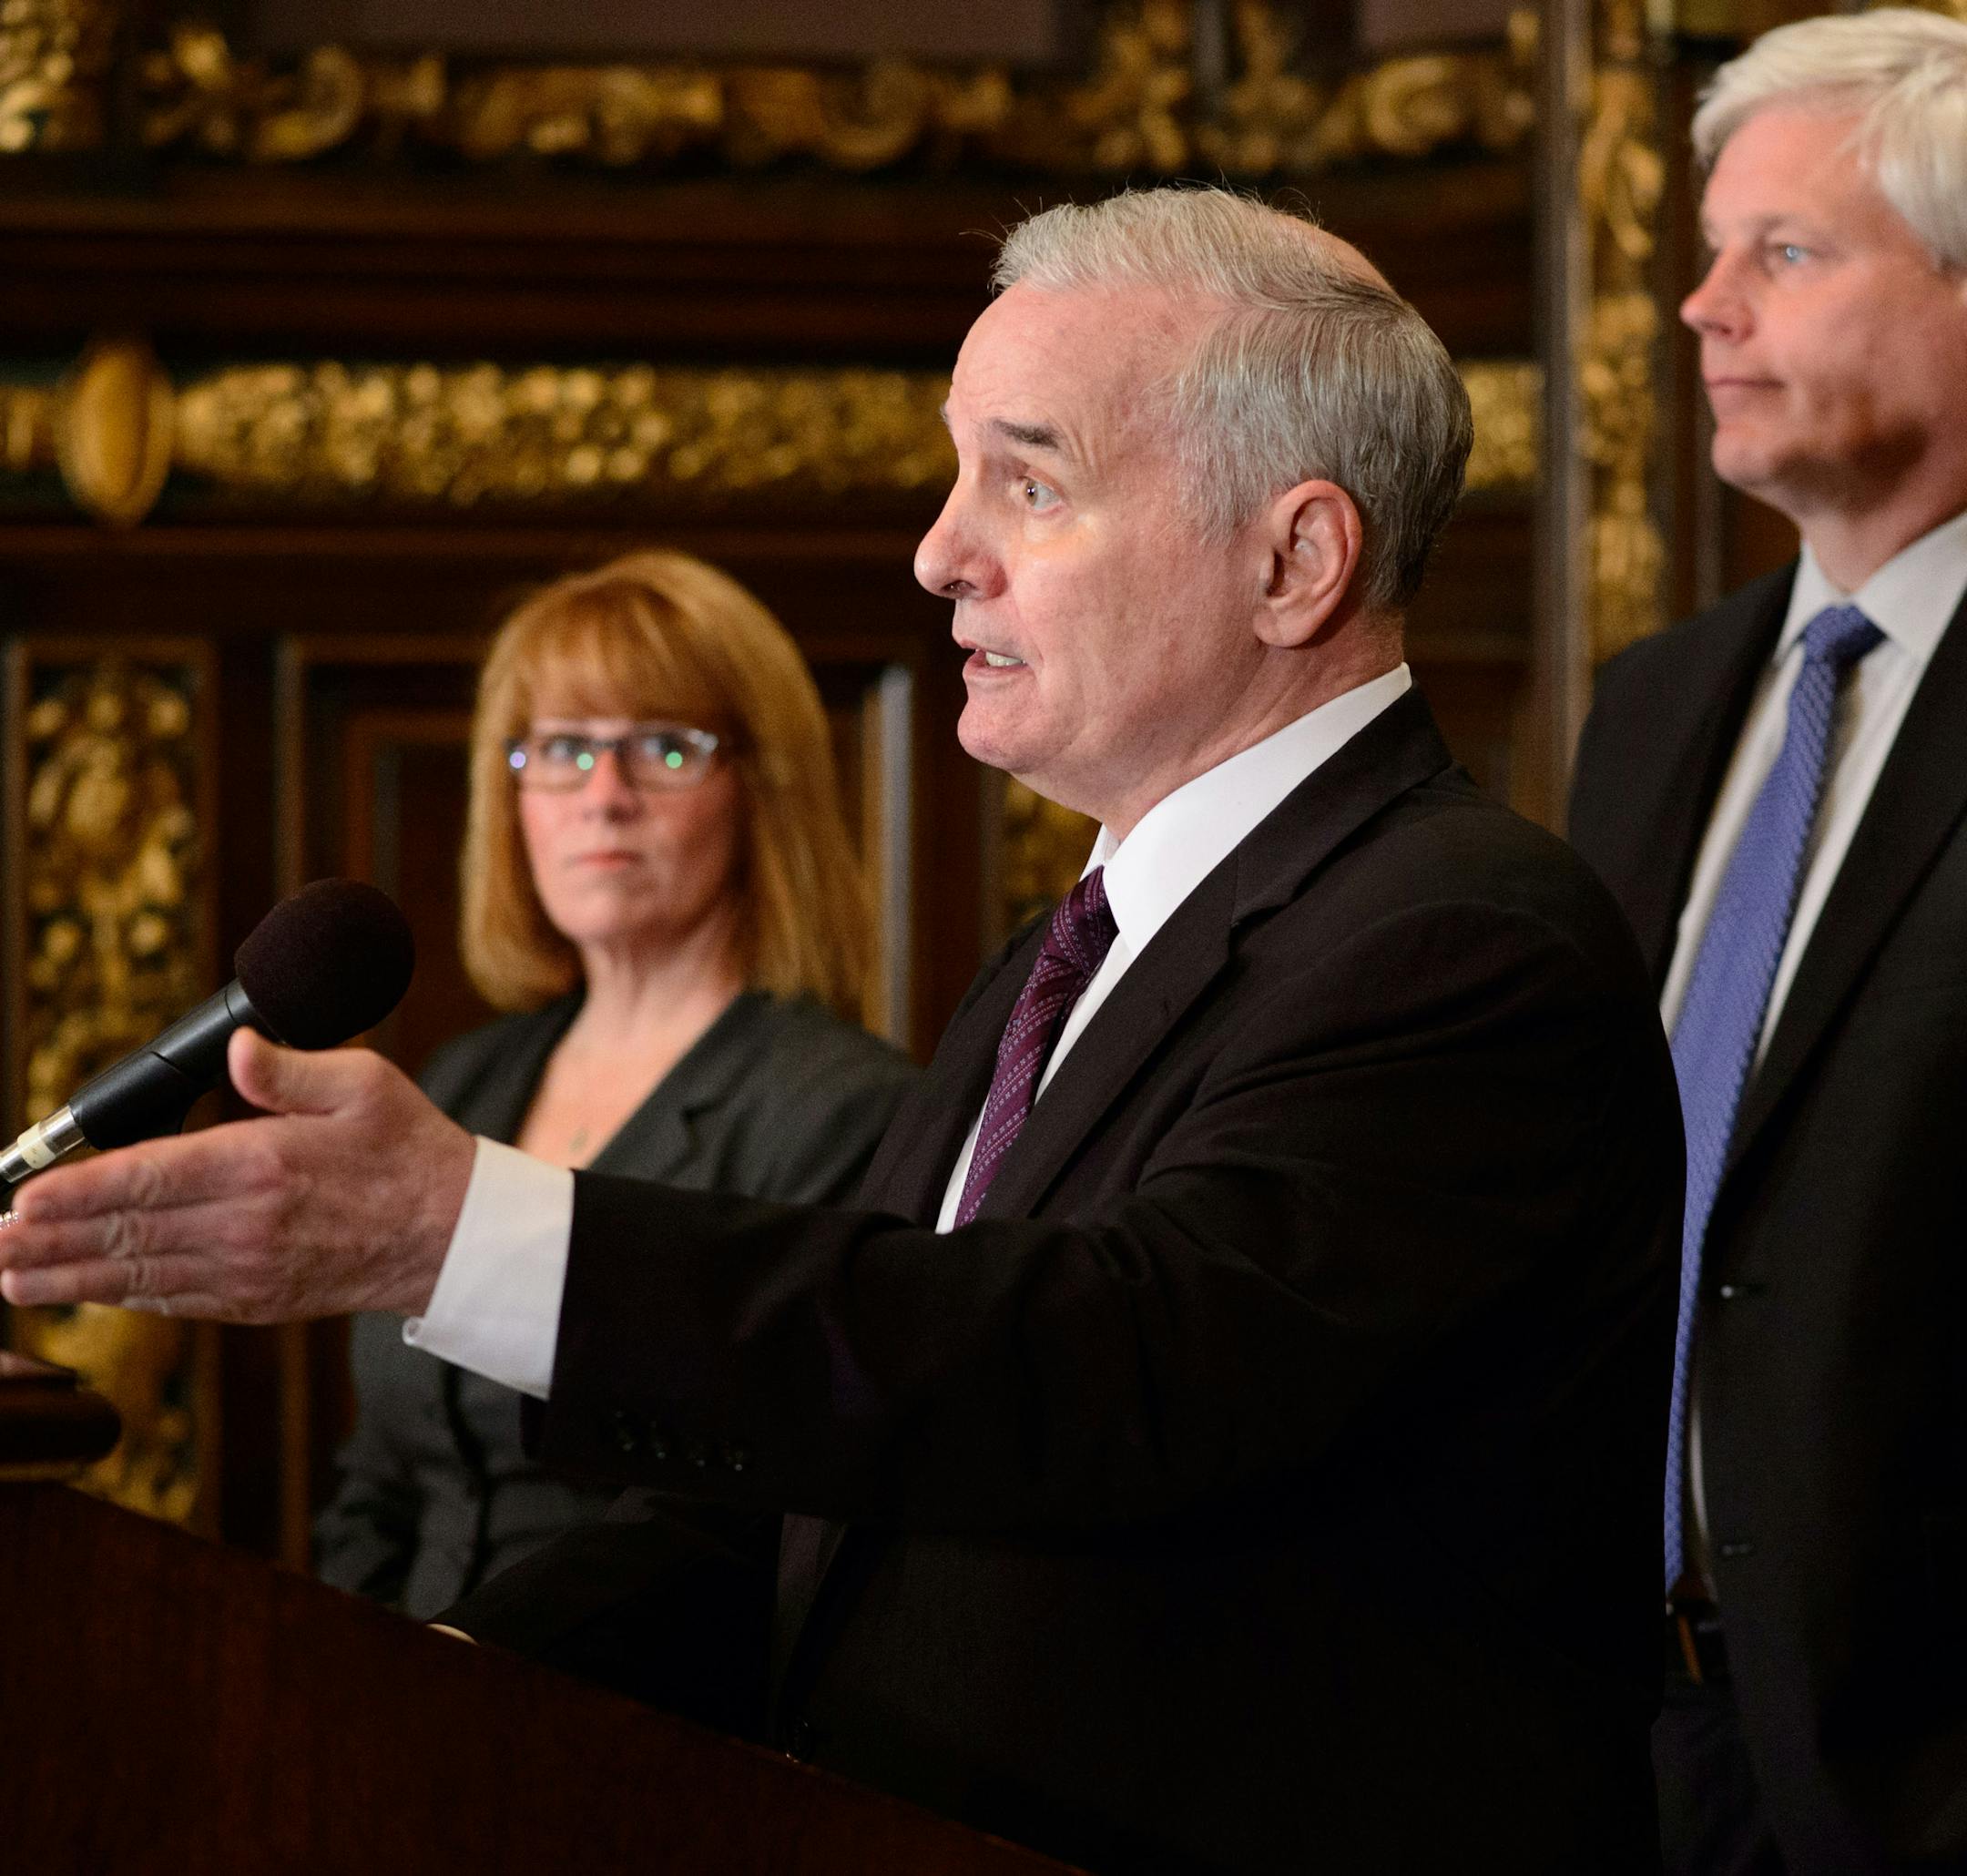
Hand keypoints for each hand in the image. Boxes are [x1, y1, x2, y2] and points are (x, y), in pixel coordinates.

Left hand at [0, 1030, 474, 1321]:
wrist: (453, 1236)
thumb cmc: (410, 1150)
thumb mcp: (365, 1084)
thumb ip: (289, 1070)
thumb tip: (240, 1048)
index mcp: (267, 1166)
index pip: (150, 1180)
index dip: (78, 1193)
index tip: (24, 1198)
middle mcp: (249, 1226)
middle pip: (127, 1235)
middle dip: (49, 1241)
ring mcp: (251, 1270)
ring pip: (139, 1276)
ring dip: (67, 1278)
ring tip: (11, 1275)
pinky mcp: (258, 1300)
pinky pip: (175, 1299)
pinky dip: (122, 1298)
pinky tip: (84, 1293)